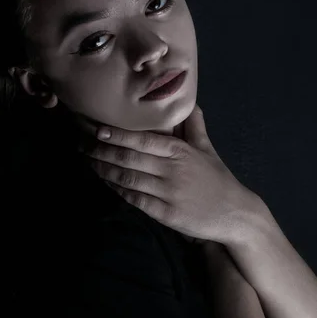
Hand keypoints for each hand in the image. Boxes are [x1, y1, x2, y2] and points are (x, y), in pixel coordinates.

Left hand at [78, 104, 267, 246]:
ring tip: (88, 162)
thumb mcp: (208, 149)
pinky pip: (135, 200)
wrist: (235, 214)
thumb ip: (194, 126)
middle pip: (130, 158)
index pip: (143, 139)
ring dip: (104, 169)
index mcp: (180, 151)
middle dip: (102, 150)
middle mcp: (172, 170)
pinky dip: (118, 190)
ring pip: (128, 178)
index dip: (118, 135)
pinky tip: (106, 183)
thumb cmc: (218, 179)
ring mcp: (168, 193)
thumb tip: (190, 103)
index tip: (97, 130)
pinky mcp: (166, 214)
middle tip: (81, 145)